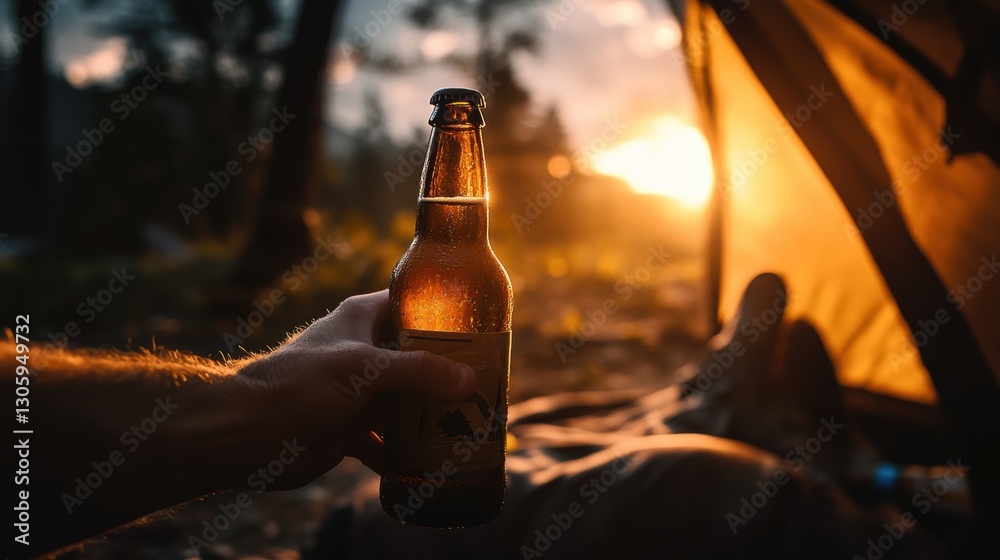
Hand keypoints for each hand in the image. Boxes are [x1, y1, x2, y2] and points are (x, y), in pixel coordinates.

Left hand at [238, 289, 476, 488]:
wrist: (250, 433)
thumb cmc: (299, 384)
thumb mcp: (365, 369)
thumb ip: (419, 372)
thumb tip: (468, 381)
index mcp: (361, 319)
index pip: (410, 305)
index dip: (442, 313)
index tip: (479, 328)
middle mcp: (362, 352)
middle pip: (415, 358)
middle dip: (445, 375)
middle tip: (483, 386)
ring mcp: (356, 392)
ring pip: (404, 401)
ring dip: (429, 416)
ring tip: (467, 426)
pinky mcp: (349, 428)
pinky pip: (386, 440)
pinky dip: (403, 452)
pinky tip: (428, 462)